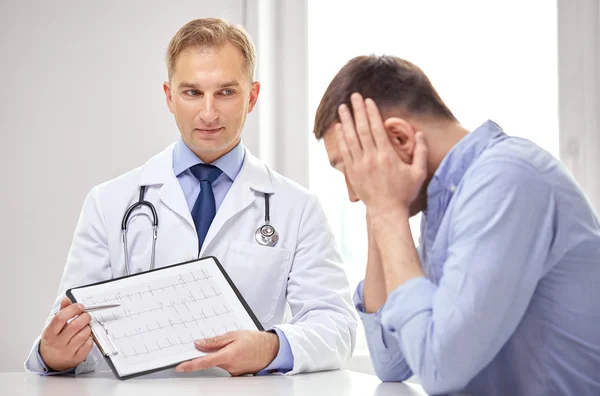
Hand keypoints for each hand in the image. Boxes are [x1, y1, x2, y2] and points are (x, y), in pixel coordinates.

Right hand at [39, 297, 92, 371]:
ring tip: (84, 326)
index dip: (72, 309)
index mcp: (49, 333)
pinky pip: (89, 344)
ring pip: (84, 334)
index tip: (79, 306)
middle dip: (84, 317)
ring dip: (88, 327)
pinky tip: (85, 336)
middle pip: (75, 325)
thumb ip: (61, 312)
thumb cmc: (53, 340)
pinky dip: (90, 337)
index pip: (60, 318)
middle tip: (85, 315)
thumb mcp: (52, 326)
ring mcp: (67, 351)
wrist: (50, 360)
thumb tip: (66, 300)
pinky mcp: (76, 358)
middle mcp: (58, 343)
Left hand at [175, 330, 279, 375]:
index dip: (190, 365)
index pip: (204, 362)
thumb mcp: (234, 335)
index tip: (181, 367)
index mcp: (227, 356)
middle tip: (216, 344)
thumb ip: (215, 341)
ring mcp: (233, 372)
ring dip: (220, 355)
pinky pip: (226, 366)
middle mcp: (229, 367)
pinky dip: (226, 359)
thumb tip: (200, 344)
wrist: (271, 350)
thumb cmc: (256, 341)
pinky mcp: (237, 373)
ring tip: (233, 345)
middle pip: (210, 362)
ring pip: (219, 364)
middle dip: (209, 354)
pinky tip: (236, 352)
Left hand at [337, 93, 427, 216]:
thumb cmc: (403, 193)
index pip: (377, 128)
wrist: (386, 211)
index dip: (371, 112)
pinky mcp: (352, 172)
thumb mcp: (418, 173)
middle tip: (354, 96)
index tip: (368, 100)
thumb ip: (421, 152)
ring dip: (346, 121)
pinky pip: (345, 151)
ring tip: (342, 107)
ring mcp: (360, 165)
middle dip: (358, 110)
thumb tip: (420, 134)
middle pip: (362, 129)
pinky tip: (339, 128)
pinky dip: (341, 138)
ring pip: (350, 138)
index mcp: (387, 155)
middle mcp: (371, 158)